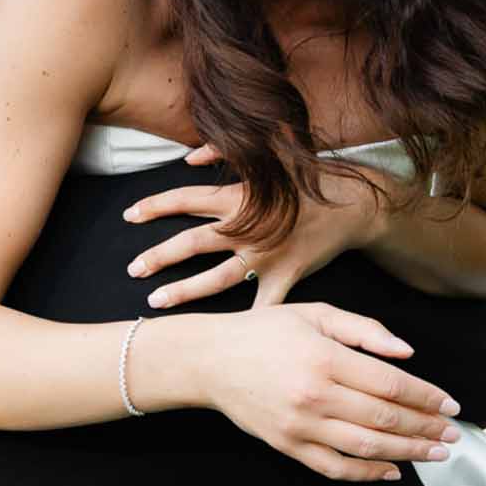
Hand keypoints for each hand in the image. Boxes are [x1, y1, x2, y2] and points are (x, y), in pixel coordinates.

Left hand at [123, 142, 390, 308]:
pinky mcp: (285, 277)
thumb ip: (227, 150)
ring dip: (184, 291)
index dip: (154, 206)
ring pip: (216, 279)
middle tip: (132, 270)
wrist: (355, 206)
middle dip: (158, 257)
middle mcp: (247, 229)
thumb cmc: (311, 177)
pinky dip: (245, 320)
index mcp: (240, 198)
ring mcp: (265, 257)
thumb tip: (189, 157)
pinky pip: (262, 305)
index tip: (130, 216)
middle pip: (192, 244)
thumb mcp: (273, 152)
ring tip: (155, 302)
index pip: (186, 200)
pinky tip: (223, 335)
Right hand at [139, 301, 462, 482]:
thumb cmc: (265, 332)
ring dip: (408, 453)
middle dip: (426, 428)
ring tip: (436, 453)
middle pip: (385, 418)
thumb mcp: (315, 313)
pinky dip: (368, 474)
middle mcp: (315, 396)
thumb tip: (408, 353)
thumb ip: (364, 330)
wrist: (211, 360)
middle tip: (453, 433)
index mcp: (325, 359)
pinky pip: (335, 468)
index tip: (451, 404)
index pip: (391, 385)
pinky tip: (394, 472)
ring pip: (367, 448)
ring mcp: (300, 427)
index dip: (427, 397)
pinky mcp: (288, 446)